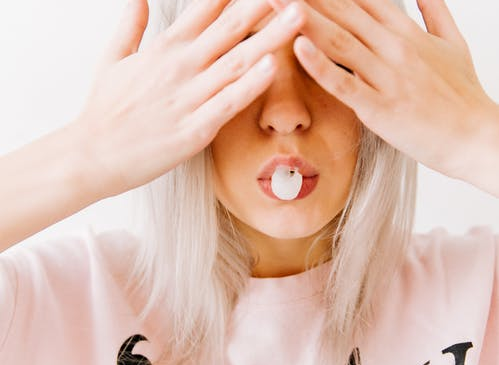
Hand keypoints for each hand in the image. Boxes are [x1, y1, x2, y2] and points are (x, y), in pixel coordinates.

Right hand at [73, 0, 305, 197]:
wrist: (92, 155)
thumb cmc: (104, 109)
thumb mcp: (113, 59)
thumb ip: (130, 26)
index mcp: (164, 49)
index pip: (205, 9)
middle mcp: (180, 67)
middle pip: (230, 29)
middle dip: (261, 5)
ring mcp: (188, 98)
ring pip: (236, 62)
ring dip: (270, 38)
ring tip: (297, 17)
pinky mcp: (193, 130)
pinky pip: (227, 103)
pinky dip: (250, 85)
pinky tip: (271, 66)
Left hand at [266, 0, 498, 186]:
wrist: (477, 136)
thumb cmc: (462, 95)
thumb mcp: (453, 44)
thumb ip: (434, 13)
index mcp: (406, 33)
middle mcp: (394, 48)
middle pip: (344, 13)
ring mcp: (387, 77)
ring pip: (339, 42)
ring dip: (305, 20)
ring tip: (277, 1)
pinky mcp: (381, 107)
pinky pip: (345, 84)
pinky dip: (321, 66)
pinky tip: (298, 49)